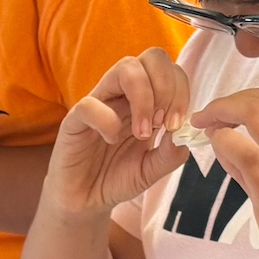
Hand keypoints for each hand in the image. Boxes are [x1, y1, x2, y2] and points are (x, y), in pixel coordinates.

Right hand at [48, 48, 194, 215]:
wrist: (84, 201)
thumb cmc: (116, 178)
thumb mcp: (152, 170)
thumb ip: (170, 154)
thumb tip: (183, 133)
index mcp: (145, 101)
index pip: (170, 71)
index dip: (181, 92)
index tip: (176, 126)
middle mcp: (123, 94)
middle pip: (153, 57)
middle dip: (167, 87)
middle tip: (163, 124)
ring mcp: (100, 102)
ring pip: (126, 68)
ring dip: (144, 98)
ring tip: (143, 133)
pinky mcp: (74, 119)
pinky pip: (91, 104)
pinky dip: (108, 121)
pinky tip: (110, 139)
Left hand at [197, 87, 258, 258]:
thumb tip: (227, 139)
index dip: (244, 97)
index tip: (222, 114)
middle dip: (226, 102)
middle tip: (205, 119)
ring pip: (256, 116)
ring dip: (221, 115)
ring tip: (206, 131)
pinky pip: (247, 154)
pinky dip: (225, 143)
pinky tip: (218, 152)